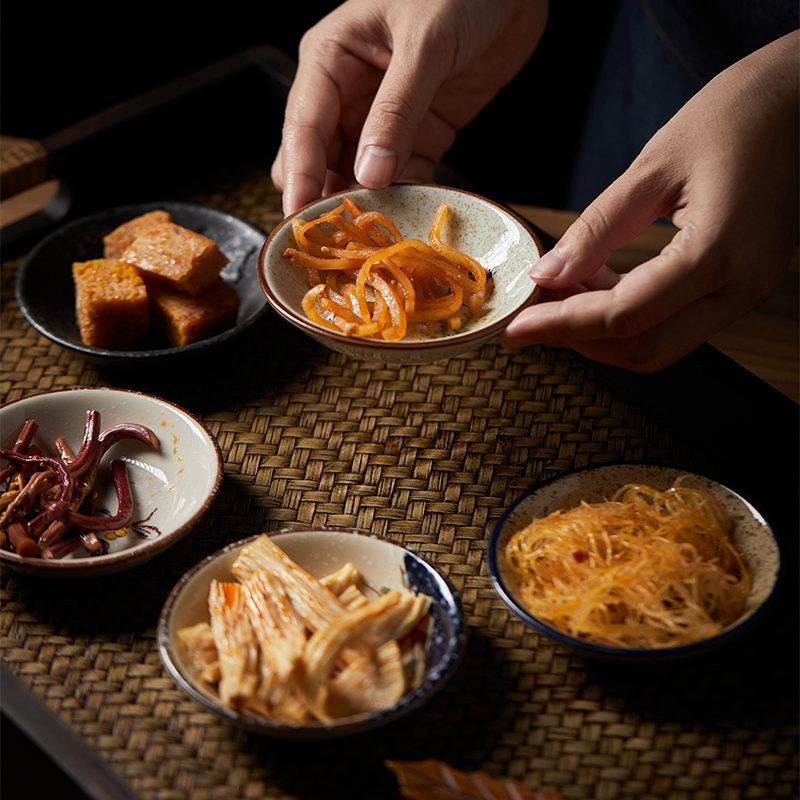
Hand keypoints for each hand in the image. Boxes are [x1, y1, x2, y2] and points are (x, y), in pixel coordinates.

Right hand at [271, 0, 546, 214]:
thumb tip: (370, 174)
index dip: (300, 178)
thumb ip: (396, 109)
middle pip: (320, 160)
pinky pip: (406, 177)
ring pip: (360, 176)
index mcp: (330, 60)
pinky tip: (409, 219)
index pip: (303, 128)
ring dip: (366, 206)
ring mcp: (386, 120)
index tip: (301, 220)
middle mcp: (349, 94)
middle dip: (325, 197)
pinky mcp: (423, 134)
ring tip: (373, 239)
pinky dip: (407, 199)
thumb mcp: (423, 42)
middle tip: (339, 236)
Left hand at [502, 30, 799, 371]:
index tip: (514, 329)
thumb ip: (596, 229)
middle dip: (580, 340)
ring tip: (558, 295)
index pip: (622, 316)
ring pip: (660, 343)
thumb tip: (547, 276)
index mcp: (718, 254)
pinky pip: (676, 321)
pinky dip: (629, 316)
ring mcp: (745, 291)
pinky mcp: (741, 284)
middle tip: (531, 318)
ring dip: (602, 330)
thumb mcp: (652, 167)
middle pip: (644, 349)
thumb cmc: (737, 115)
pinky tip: (594, 285)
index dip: (561, 327)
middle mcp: (739, 287)